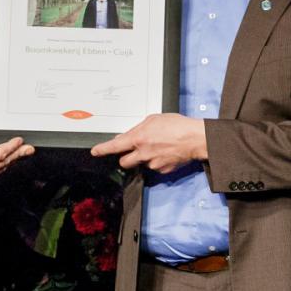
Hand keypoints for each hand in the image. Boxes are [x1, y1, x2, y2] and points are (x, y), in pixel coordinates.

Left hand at [90, 113, 206, 172]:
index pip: (114, 146)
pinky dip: (157, 162)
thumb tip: (127, 136)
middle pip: (124, 162)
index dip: (102, 150)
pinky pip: (154, 167)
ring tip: (158, 148)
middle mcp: (143, 153)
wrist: (195, 139)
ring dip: (144, 158)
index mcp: (139, 138)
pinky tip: (166, 153)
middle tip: (133, 151)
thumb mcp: (153, 120)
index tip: (95, 151)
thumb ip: (137, 129)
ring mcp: (152, 164)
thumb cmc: (177, 126)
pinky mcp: (162, 170)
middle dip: (126, 158)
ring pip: (141, 164)